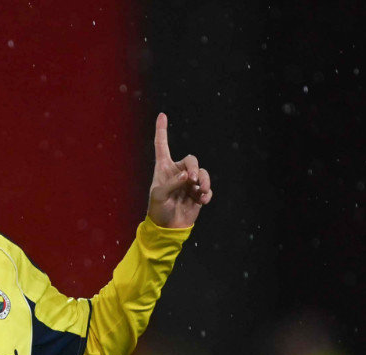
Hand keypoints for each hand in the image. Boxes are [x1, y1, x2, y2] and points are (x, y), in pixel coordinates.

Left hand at [146, 113, 212, 228]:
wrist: (168, 228)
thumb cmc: (158, 210)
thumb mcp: (159, 195)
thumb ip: (172, 183)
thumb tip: (189, 175)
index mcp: (163, 168)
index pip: (162, 145)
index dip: (162, 130)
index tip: (162, 115)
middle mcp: (177, 172)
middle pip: (191, 160)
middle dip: (195, 168)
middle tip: (193, 181)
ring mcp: (189, 182)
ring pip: (202, 172)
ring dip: (203, 181)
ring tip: (200, 192)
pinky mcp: (198, 193)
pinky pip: (207, 188)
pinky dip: (207, 193)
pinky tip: (202, 201)